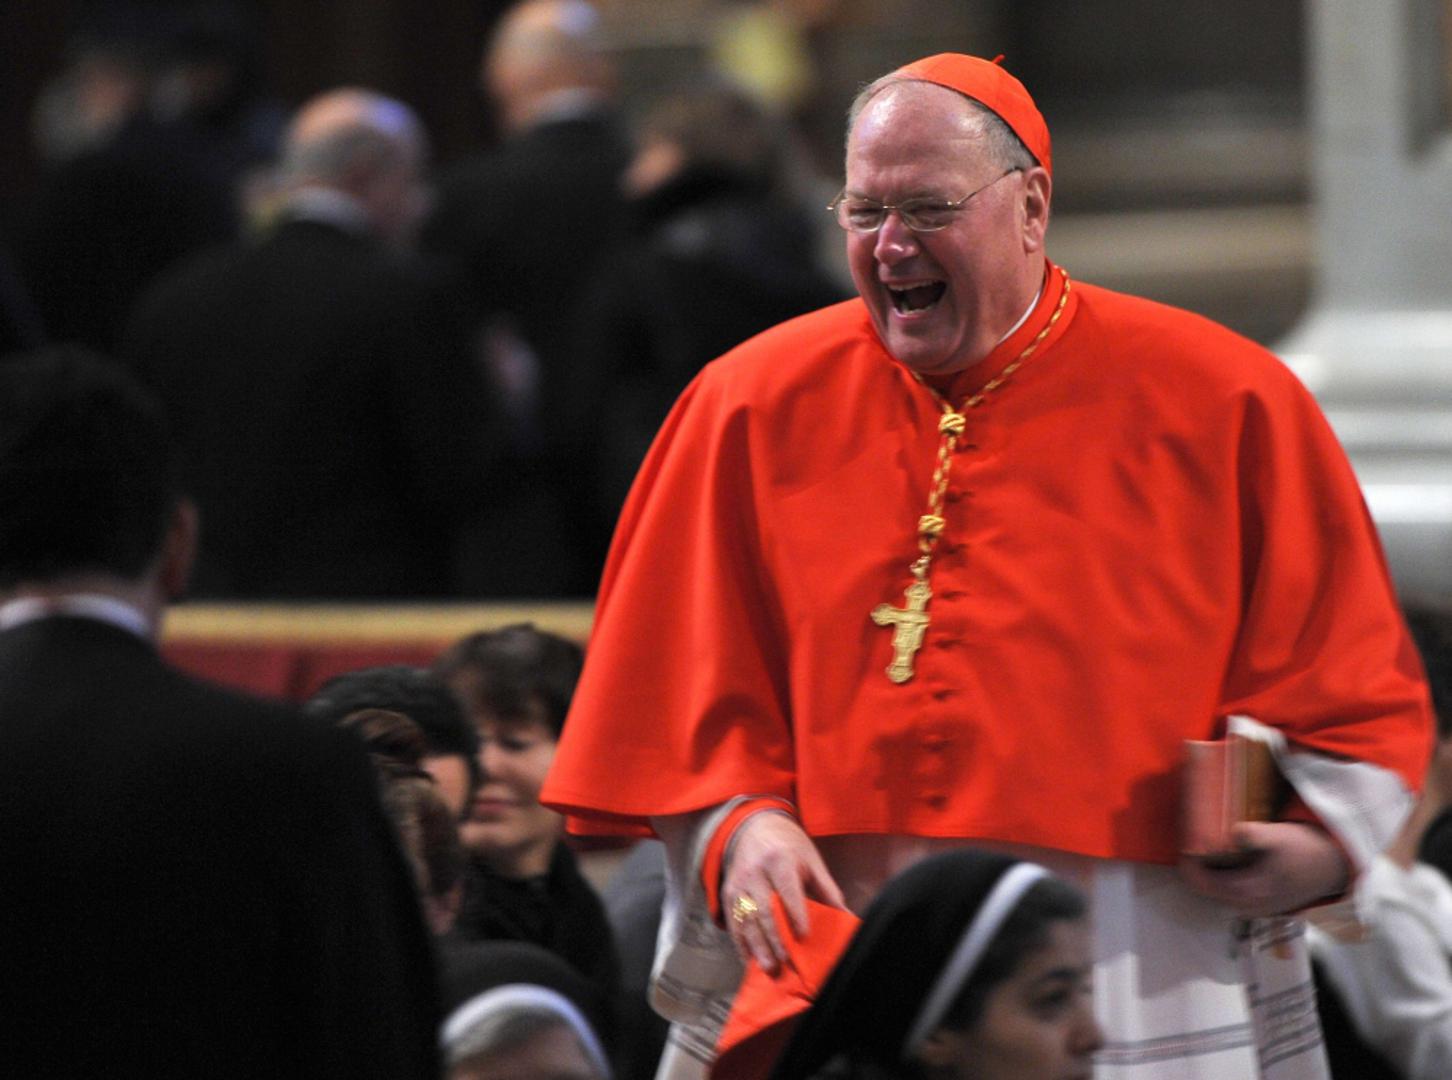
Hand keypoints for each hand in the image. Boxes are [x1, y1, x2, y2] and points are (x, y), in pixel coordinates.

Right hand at [722, 811, 846, 974]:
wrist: (754, 827)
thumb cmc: (789, 846)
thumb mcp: (811, 860)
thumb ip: (827, 890)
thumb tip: (846, 918)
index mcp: (779, 859)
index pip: (787, 890)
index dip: (795, 914)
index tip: (804, 936)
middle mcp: (755, 871)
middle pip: (765, 910)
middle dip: (776, 938)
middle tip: (787, 962)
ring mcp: (739, 883)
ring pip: (747, 919)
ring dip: (758, 947)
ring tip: (770, 969)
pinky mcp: (728, 893)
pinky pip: (733, 922)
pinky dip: (742, 943)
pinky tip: (751, 960)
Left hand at [1178, 821, 1349, 916]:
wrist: (1334, 868)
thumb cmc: (1304, 850)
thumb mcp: (1279, 837)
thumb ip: (1254, 836)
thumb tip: (1233, 832)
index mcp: (1246, 891)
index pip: (1200, 882)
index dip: (1187, 862)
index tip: (1183, 840)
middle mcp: (1247, 905)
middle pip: (1206, 888)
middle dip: (1195, 865)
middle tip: (1191, 839)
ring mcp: (1254, 908)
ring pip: (1218, 890)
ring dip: (1208, 871)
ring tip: (1204, 846)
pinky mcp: (1262, 904)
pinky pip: (1231, 891)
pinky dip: (1222, 875)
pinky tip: (1225, 858)